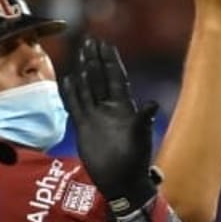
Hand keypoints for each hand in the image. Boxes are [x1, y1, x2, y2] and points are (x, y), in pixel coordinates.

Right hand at [63, 37, 159, 211]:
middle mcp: (109, 108)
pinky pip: (75, 105)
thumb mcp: (141, 138)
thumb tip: (153, 104)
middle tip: (90, 41)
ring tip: (80, 53)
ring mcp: (96, 116)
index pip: (116, 78)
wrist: (121, 180)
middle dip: (95, 59)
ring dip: (84, 71)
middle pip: (100, 78)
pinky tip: (67, 78)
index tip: (106, 44)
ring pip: (88, 88)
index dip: (111, 61)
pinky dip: (71, 92)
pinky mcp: (84, 127)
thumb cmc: (135, 160)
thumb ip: (144, 119)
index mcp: (124, 107)